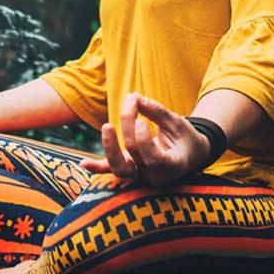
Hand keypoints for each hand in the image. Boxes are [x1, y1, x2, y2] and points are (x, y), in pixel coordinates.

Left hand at [79, 92, 209, 186]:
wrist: (189, 155)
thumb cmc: (185, 138)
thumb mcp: (177, 123)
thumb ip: (156, 112)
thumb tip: (133, 97)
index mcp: (171, 167)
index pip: (152, 158)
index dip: (142, 140)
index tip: (140, 120)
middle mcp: (154, 176)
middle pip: (134, 158)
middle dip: (128, 129)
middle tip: (131, 104)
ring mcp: (140, 176)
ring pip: (120, 169)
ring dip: (109, 149)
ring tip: (107, 126)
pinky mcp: (130, 170)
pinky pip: (111, 170)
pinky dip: (97, 167)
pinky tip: (83, 162)